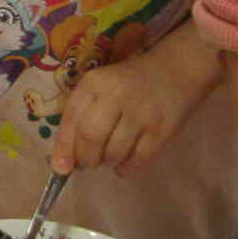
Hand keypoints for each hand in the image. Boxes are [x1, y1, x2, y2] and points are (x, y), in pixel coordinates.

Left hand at [52, 38, 218, 176]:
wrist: (176, 69)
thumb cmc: (130, 82)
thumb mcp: (102, 86)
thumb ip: (81, 115)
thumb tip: (64, 159)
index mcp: (94, 83)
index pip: (71, 118)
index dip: (63, 147)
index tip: (60, 167)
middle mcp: (115, 96)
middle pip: (91, 137)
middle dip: (85, 159)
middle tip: (88, 163)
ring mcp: (141, 113)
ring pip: (114, 152)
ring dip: (107, 162)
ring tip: (109, 157)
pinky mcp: (162, 130)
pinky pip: (138, 160)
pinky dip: (127, 169)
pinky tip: (124, 165)